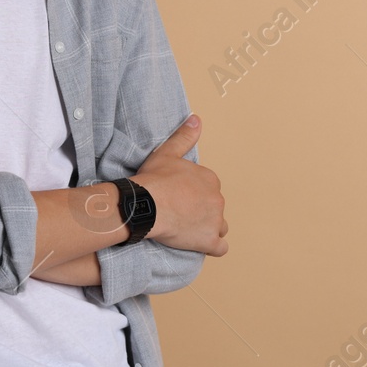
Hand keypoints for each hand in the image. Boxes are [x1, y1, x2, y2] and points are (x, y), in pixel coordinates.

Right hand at [131, 114, 227, 256]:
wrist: (146, 205)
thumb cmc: (154, 180)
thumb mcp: (167, 153)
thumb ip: (184, 137)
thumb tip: (196, 119)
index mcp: (210, 179)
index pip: (209, 189)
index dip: (195, 195)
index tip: (180, 198)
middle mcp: (218, 199)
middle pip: (214, 208)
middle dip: (202, 212)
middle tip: (179, 214)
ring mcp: (215, 221)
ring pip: (220, 227)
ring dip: (209, 228)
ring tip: (189, 230)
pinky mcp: (209, 241)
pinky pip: (220, 248)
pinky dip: (212, 247)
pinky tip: (200, 245)